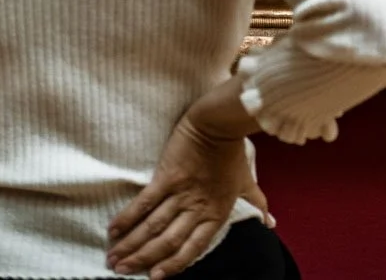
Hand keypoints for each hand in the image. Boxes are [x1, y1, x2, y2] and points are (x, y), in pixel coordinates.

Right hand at [106, 115, 269, 279]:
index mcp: (215, 213)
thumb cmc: (233, 153)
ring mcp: (180, 193)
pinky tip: (114, 230)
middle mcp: (196, 208)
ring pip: (152, 226)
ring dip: (131, 244)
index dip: (172, 265)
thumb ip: (257, 203)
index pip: (192, 248)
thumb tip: (271, 223)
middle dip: (142, 258)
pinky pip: (144, 202)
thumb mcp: (246, 181)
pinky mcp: (167, 176)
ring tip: (114, 257)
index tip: (153, 277)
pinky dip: (128, 217)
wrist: (220, 122)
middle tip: (121, 269)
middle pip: (166, 241)